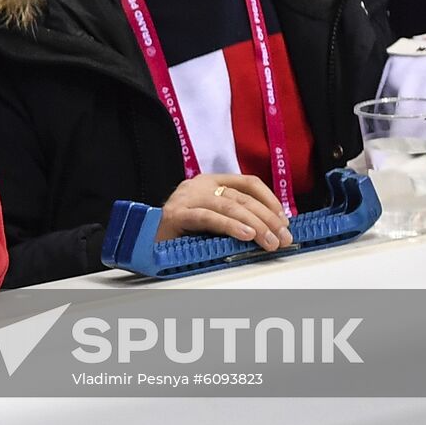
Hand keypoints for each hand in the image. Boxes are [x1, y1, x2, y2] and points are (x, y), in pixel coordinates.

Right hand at [157, 174, 292, 250]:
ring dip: (255, 226)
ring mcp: (186, 198)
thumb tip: (270, 231)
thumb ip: (233, 219)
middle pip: (242, 197)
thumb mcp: (211, 222)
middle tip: (283, 238)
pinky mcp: (177, 215)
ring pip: (229, 206)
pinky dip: (230, 226)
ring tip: (269, 242)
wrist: (141, 241)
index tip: (284, 220)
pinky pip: (209, 218)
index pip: (247, 183)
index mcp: (209, 183)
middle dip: (268, 219)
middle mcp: (198, 186)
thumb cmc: (179, 235)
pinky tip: (246, 236)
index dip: (270, 200)